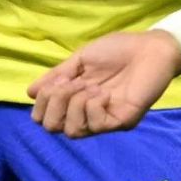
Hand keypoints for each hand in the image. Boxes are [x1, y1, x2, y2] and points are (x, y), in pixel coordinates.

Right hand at [28, 30, 180, 137]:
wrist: (150, 48)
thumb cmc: (118, 50)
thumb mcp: (80, 60)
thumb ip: (56, 76)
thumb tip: (29, 92)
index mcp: (75, 99)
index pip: (44, 117)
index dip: (41, 102)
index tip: (56, 82)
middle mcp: (86, 113)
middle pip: (52, 127)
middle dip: (54, 103)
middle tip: (71, 83)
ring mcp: (103, 120)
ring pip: (72, 131)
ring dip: (75, 104)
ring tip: (91, 86)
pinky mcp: (121, 122)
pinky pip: (94, 126)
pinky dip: (92, 106)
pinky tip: (103, 93)